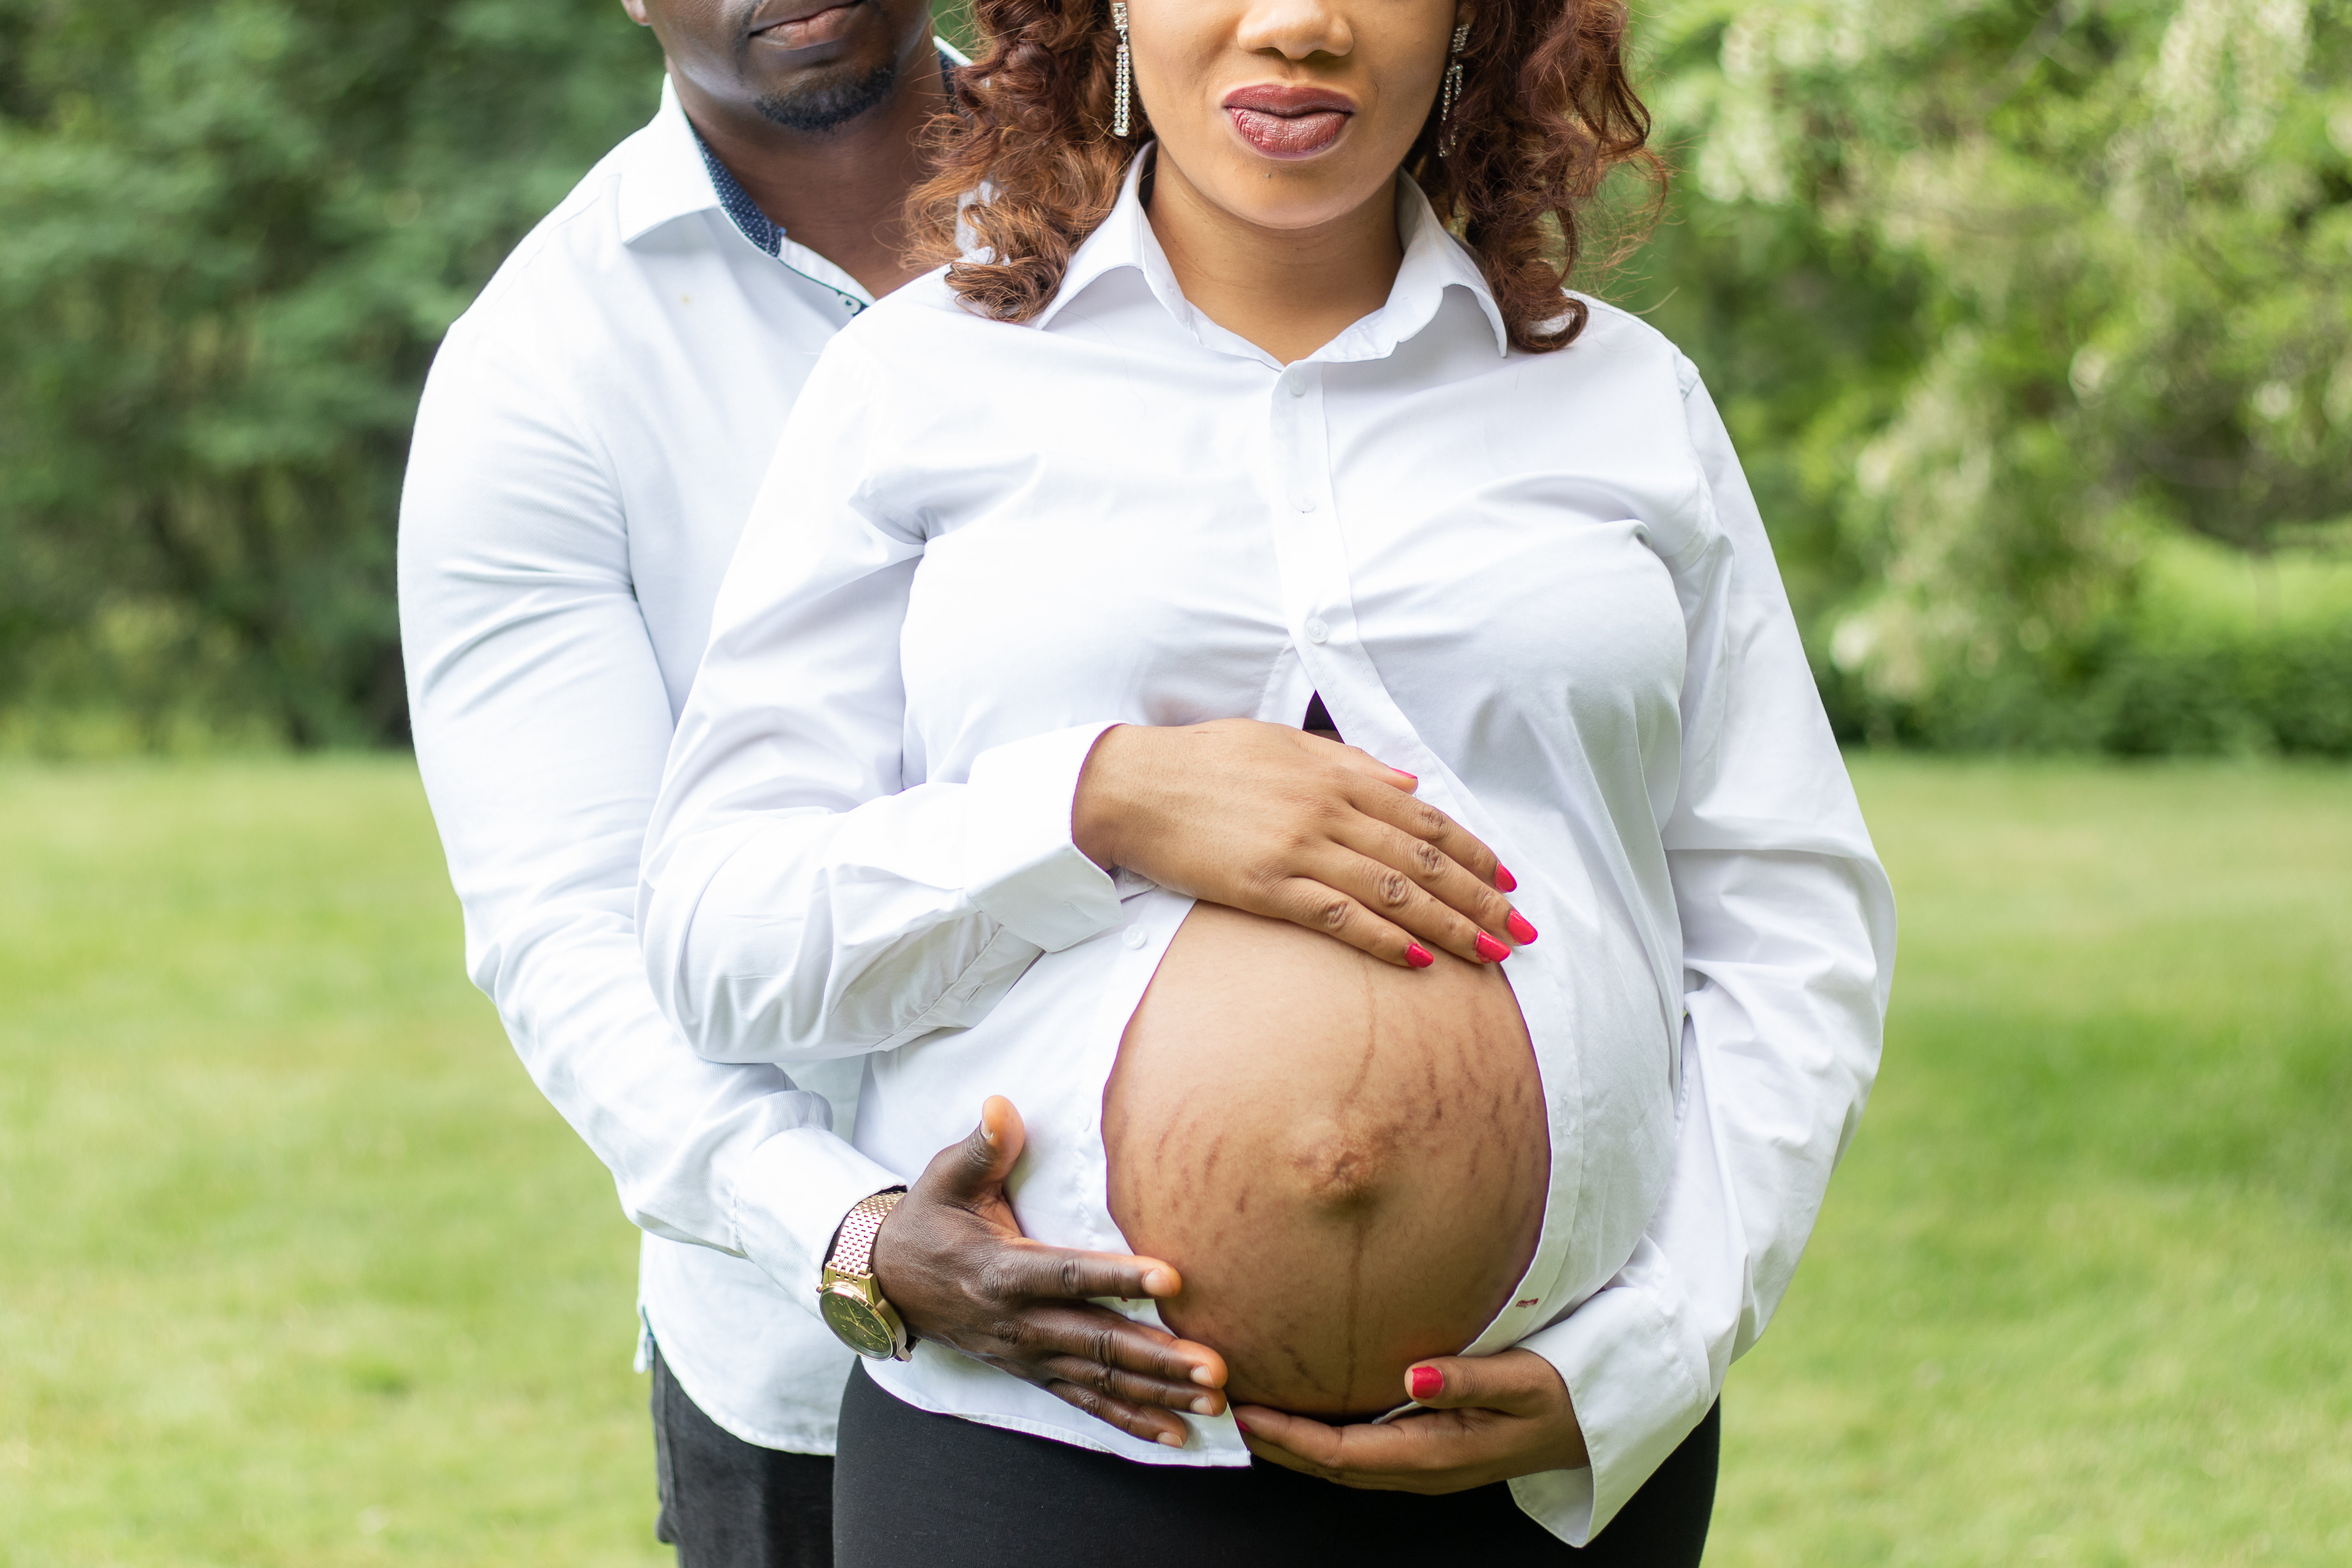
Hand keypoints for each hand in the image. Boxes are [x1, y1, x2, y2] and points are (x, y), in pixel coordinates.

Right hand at [869, 1096, 1228, 1446]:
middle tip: (1215, 1368)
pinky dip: (1131, 1422)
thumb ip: (982, 1147)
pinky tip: (1176, 1437)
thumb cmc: (929, 1221)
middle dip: (1159, 1358)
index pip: (1067, 1275)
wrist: (888, 1283)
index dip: (1117, 1278)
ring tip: (1213, 1404)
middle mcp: (1017, 1323)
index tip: (1170, 1278)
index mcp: (1000, 1271)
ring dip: (1159, 1394)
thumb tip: (1001, 1106)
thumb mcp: (945, 1178)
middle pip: (1097, 1341)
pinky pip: (1087, 1403)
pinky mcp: (1033, 1373)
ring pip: (1101, 1380)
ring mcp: (1027, 1356)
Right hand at [1071, 720, 1533, 968]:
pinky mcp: (1266, 886)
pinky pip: (1338, 917)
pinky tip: (1417, 960)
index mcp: (1335, 774)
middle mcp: (1327, 810)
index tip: (1507, 878)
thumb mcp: (1282, 745)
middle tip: (1521, 928)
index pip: (1422, 816)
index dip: (1472, 849)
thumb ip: (1347, 763)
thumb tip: (1405, 782)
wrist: (1133, 784)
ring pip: (1393, 890)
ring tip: (1490, 951)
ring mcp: (1298, 849)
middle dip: (1479, 895)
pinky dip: (1383, 939)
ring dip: (1449, 924)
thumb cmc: (1204, 761)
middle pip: (1422, 858)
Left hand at [1234, 1349, 1586, 1493]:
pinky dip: (1319, 1439)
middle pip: (1330, 1465)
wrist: (1592, 1421)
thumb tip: (1411, 1376)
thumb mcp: (1521, 1381)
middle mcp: (1421, 1468)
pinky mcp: (1425, 1451)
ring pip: (1340, 1463)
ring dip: (1292, 1444)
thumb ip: (1465, 1379)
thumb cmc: (1559, 1394)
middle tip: (1224, 1411)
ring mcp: (1422, 1464)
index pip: (1345, 1453)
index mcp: (1436, 1454)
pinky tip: (1300, 1416)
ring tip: (1246, 1414)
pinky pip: (1359, 1452)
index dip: (1291, 1437)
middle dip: (1275, 1444)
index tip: (1247, 1415)